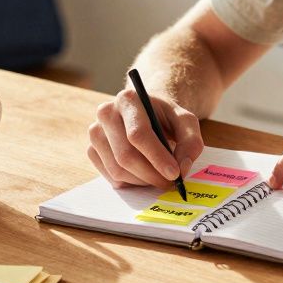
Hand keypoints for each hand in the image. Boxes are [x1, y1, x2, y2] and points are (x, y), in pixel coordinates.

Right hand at [87, 88, 204, 188]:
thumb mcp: (186, 122)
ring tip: (159, 176)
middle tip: (170, 183)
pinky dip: (131, 182)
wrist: (146, 113)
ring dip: (142, 180)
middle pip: (126, 155)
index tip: (174, 173)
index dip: (157, 157)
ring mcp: (95, 132)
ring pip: (117, 170)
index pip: (138, 134)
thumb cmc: (165, 117)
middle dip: (151, 174)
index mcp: (128, 99)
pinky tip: (144, 173)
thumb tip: (182, 167)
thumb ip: (190, 142)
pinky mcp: (92, 150)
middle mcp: (106, 113)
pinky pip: (110, 176)